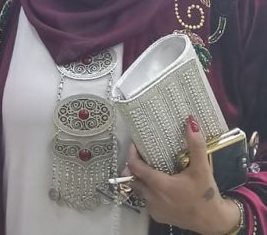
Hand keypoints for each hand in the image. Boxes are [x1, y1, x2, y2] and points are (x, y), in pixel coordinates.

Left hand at [128, 115, 240, 234]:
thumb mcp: (202, 169)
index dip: (132, 154)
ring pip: (138, 190)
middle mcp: (152, 197)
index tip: (134, 145)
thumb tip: (190, 122)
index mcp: (160, 185)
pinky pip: (146, 201)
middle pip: (133, 178)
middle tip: (140, 156)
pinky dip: (148, 192)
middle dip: (133, 167)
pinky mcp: (157, 216)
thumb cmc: (206, 195)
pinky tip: (158, 186)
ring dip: (141, 180)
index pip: (135, 167)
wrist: (212, 221)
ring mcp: (153, 208)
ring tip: (149, 169)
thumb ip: (196, 146)